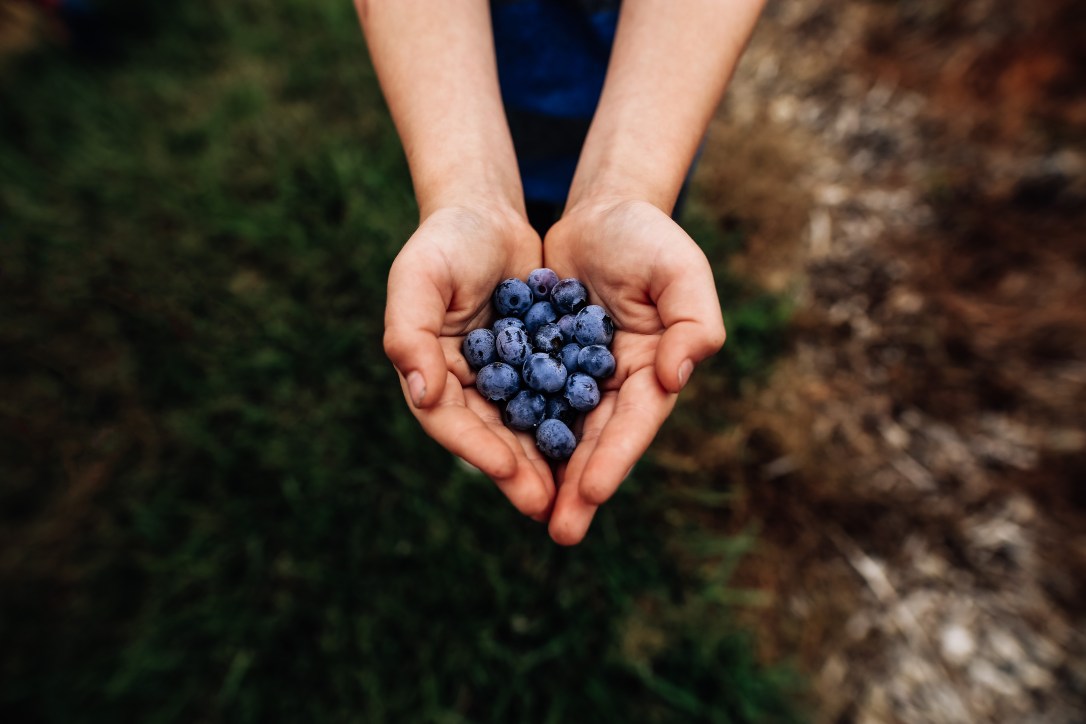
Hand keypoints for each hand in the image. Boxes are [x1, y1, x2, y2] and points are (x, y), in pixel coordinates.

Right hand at [384, 204, 554, 519]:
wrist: (488, 215)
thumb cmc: (445, 241)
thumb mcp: (419, 276)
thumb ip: (410, 332)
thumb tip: (422, 393)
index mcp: (429, 370)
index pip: (448, 420)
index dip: (477, 448)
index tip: (509, 470)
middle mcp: (461, 384)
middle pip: (488, 436)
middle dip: (516, 473)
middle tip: (545, 507)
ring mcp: (499, 379)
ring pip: (523, 429)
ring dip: (545, 463)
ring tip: (573, 497)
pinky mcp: (534, 367)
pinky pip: (552, 402)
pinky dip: (568, 425)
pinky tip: (595, 449)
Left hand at [542, 199, 726, 543]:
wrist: (602, 214)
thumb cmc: (647, 237)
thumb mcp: (681, 269)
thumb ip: (694, 322)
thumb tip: (676, 377)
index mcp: (653, 370)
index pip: (634, 422)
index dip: (615, 457)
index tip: (591, 490)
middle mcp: (618, 385)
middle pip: (597, 443)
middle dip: (580, 488)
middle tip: (561, 533)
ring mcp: (579, 378)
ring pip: (560, 433)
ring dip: (547, 474)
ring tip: (530, 514)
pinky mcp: (544, 363)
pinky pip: (528, 402)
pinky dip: (516, 431)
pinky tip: (497, 461)